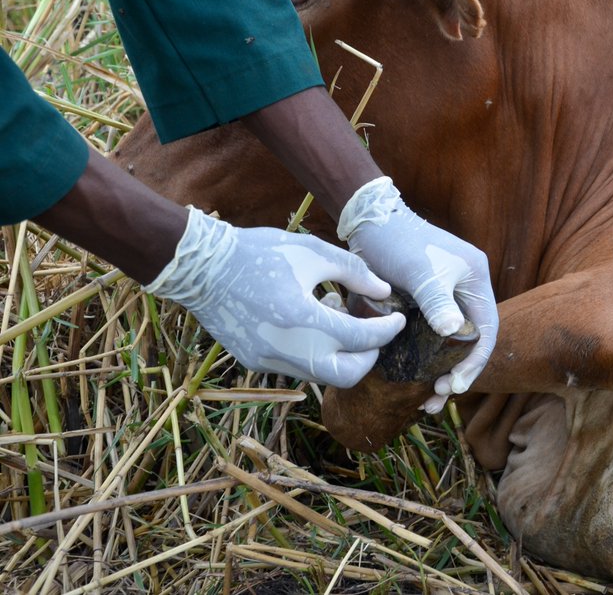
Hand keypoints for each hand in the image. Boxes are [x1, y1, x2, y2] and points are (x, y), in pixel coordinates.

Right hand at [146, 207, 405, 387]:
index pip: (363, 340)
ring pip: (321, 375)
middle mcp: (288, 349)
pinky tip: (311, 324)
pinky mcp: (254, 361)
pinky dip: (315, 354)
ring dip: (340, 355)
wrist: (199, 267)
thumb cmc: (259, 252)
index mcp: (305, 320)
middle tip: (375, 331)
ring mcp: (269, 360)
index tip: (398, 319)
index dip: (388, 331)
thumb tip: (384, 292)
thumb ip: (354, 273)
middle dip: (369, 356)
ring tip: (338, 319)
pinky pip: (297, 368)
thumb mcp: (313, 252)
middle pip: (347, 375)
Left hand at [338, 177, 498, 411]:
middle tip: (437, 397)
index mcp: (477, 280)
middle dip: (458, 373)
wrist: (370, 223)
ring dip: (442, 372)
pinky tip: (415, 380)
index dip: (474, 361)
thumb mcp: (420, 272)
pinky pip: (433, 339)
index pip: (486, 329)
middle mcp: (466, 290)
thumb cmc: (398, 243)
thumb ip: (437, 300)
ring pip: (452, 344)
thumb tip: (453, 331)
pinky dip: (427, 361)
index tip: (453, 386)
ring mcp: (447, 297)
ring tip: (426, 400)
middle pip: (471, 341)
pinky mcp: (426, 304)